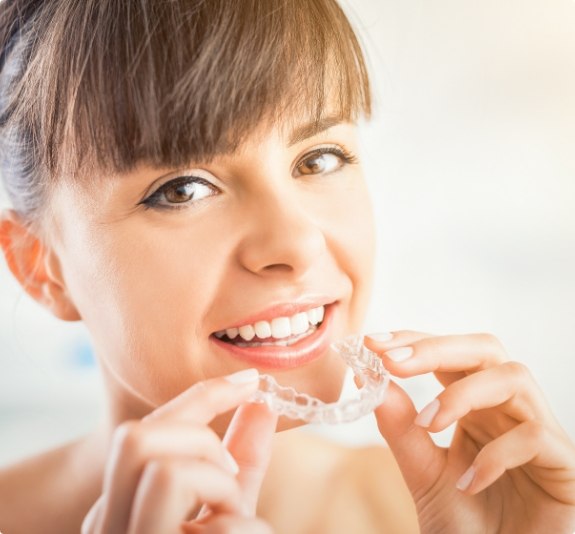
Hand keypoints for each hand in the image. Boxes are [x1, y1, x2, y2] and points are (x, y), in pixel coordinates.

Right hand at [82, 370, 276, 533]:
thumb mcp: (230, 502)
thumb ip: (242, 456)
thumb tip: (263, 401)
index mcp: (120, 500)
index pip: (144, 429)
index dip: (203, 395)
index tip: (250, 380)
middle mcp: (107, 523)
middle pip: (135, 437)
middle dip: (200, 441)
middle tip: (229, 474)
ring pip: (165, 472)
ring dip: (221, 487)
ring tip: (234, 518)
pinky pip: (214, 529)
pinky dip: (245, 530)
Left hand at [365, 331, 574, 533]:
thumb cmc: (466, 525)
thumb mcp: (423, 473)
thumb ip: (400, 428)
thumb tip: (370, 378)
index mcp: (474, 406)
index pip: (449, 355)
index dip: (414, 341)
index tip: (372, 342)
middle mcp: (507, 411)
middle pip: (485, 350)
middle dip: (435, 348)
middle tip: (392, 361)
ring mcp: (539, 434)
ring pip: (514, 378)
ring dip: (463, 393)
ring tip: (428, 424)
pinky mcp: (564, 466)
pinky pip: (536, 437)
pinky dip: (495, 454)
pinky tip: (467, 483)